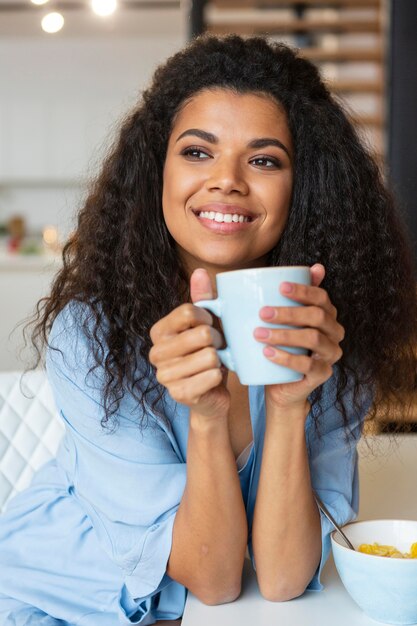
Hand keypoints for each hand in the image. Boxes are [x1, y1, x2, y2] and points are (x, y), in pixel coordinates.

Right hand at [149, 268, 229, 419]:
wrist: (211, 393)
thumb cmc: (208, 352)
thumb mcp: (207, 324)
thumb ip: (203, 298)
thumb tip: (200, 271)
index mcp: (159, 330)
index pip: (188, 311)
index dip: (208, 318)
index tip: (211, 326)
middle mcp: (156, 352)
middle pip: (202, 335)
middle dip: (218, 341)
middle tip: (216, 349)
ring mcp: (164, 375)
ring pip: (209, 357)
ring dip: (220, 360)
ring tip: (215, 363)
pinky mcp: (178, 393)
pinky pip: (210, 377)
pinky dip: (218, 376)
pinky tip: (214, 378)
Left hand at [253, 264, 343, 412]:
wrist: (281, 384)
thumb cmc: (281, 345)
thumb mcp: (281, 320)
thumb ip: (285, 296)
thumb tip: (307, 267)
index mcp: (326, 315)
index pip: (321, 297)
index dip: (304, 290)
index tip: (280, 287)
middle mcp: (334, 333)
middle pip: (318, 316)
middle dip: (289, 312)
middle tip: (263, 313)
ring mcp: (331, 355)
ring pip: (313, 339)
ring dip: (284, 334)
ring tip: (259, 333)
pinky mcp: (322, 374)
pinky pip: (308, 365)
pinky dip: (286, 357)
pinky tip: (268, 353)